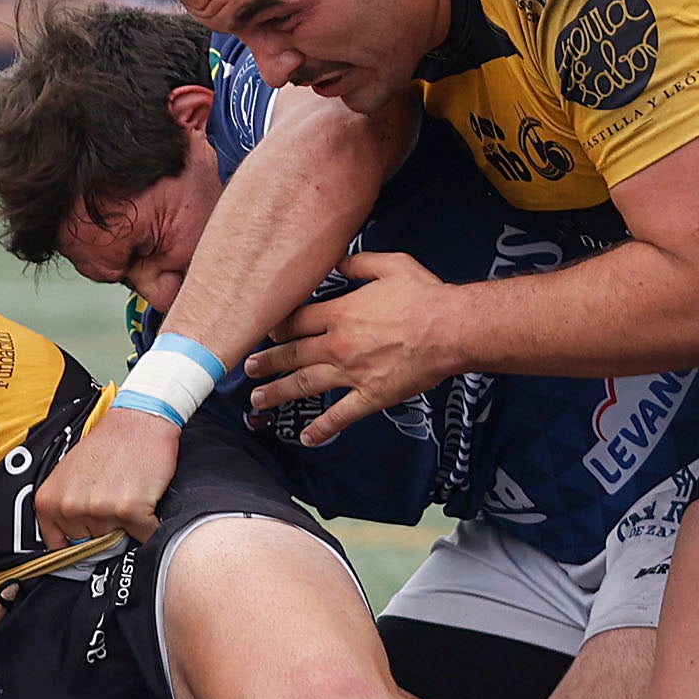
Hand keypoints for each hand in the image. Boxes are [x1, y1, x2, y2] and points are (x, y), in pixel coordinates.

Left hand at [36, 403, 180, 544]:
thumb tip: (74, 544)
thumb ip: (65, 508)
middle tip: (115, 498)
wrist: (139, 419)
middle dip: (106, 528)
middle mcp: (69, 507)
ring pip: (118, 541)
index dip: (80, 541)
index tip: (90, 537)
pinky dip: (151, 524)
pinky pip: (144, 536)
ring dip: (129, 526)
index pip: (58, 546)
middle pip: (93, 544)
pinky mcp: (129, 511)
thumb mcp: (69, 475)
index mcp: (49, 501)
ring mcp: (98, 510)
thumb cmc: (109, 443)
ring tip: (129, 493)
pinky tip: (146, 500)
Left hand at [241, 251, 457, 445]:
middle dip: (267, 362)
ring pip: (304, 385)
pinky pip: (340, 416)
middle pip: (292, 355)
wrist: (450, 329)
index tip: (266, 332)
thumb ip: (358, 263)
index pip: (295, 322)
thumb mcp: (389, 265)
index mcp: (339, 314)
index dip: (276, 327)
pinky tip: (306, 437)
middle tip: (248, 369)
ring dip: (278, 392)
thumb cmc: (424, 296)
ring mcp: (351, 373)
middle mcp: (337, 345)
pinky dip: (321, 429)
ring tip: (258, 399)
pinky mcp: (371, 396)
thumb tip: (338, 262)